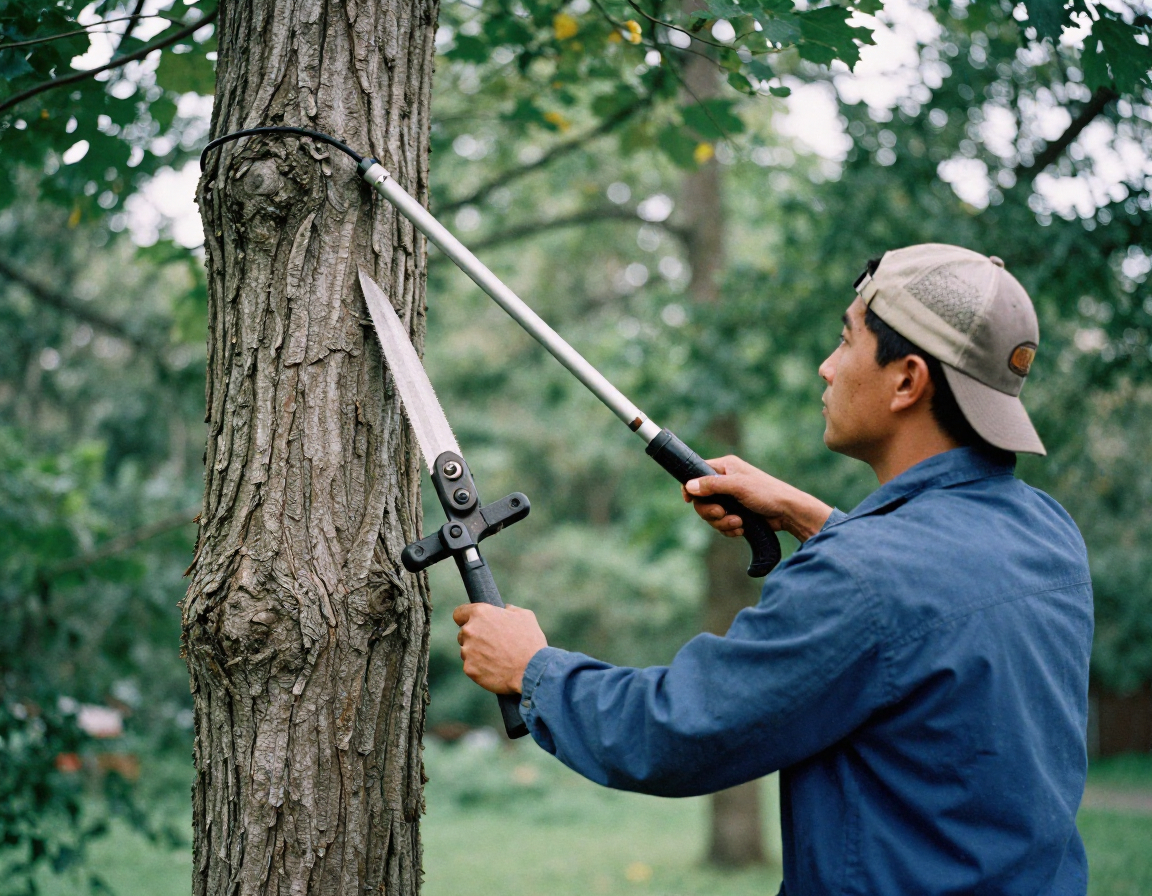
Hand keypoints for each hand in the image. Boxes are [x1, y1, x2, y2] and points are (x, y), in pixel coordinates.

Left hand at [452, 603, 547, 693]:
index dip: (465, 618)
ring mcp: (467, 650)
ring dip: (477, 653)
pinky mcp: (469, 668)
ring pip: (467, 651)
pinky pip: (471, 666)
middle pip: (463, 633)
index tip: (472, 624)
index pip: (459, 613)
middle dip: (475, 638)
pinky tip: (495, 669)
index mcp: (481, 613)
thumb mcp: (525, 616)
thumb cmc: (530, 641)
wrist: (532, 671)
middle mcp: (470, 630)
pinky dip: (480, 668)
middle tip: (492, 644)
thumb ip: (510, 609)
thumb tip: (506, 609)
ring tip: (497, 658)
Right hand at [681, 455, 832, 542]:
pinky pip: (721, 523)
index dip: (690, 486)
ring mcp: (730, 499)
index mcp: (725, 467)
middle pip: (701, 499)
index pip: (697, 473)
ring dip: (722, 522)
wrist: (788, 513)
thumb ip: (712, 485)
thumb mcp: (738, 486)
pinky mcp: (736, 513)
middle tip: (721, 513)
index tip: (689, 500)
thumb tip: (689, 486)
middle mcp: (725, 481)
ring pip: (711, 514)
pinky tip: (741, 529)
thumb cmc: (767, 493)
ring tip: (738, 523)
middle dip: (710, 511)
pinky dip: (729, 528)